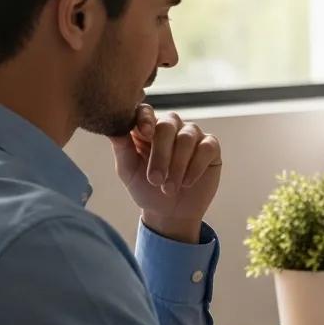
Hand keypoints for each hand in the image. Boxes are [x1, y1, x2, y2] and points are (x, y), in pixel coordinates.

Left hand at [110, 105, 221, 243]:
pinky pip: (206, 148)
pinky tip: (187, 182)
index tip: (145, 133)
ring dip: (177, 165)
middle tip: (155, 180)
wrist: (169, 213)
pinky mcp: (210, 147)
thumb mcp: (128, 171)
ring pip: (187, 137)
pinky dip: (195, 167)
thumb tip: (112, 128)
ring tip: (169, 188)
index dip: (145, 119)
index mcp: (147, 128)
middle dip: (161, 154)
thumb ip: (121, 148)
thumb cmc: (146, 189)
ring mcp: (192, 135)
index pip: (145, 111)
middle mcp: (170, 126)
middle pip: (167, 125)